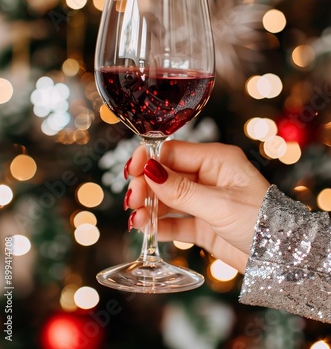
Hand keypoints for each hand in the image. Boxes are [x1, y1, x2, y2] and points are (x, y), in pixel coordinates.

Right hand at [125, 140, 269, 272]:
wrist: (281, 259)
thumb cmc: (262, 222)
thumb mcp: (220, 204)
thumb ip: (181, 190)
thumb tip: (148, 170)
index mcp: (216, 160)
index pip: (174, 153)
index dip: (150, 160)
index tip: (131, 170)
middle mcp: (208, 177)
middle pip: (166, 175)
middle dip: (147, 186)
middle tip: (132, 200)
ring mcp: (204, 201)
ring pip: (168, 198)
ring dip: (150, 207)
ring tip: (136, 220)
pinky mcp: (202, 224)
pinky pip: (175, 221)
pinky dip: (160, 224)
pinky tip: (146, 228)